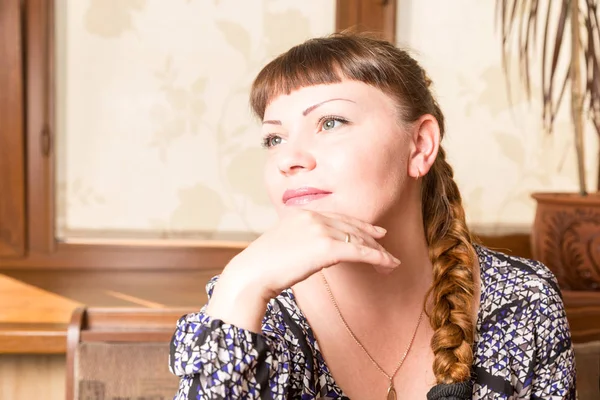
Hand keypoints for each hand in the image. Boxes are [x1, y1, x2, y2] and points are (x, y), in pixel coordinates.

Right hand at [209, 209, 399, 318]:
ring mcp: (320, 230)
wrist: (253, 273)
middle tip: (386, 246)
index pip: (338, 218)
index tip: (373, 231)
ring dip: (378, 252)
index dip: (359, 225)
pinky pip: (360, 252)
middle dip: (371, 238)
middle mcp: (313, 216)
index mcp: (302, 212)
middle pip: (351, 227)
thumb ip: (302, 240)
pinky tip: (388, 264)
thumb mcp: (283, 243)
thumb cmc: (263, 265)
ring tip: (391, 262)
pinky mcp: (326, 247)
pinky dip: (378, 258)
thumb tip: (316, 250)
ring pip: (359, 239)